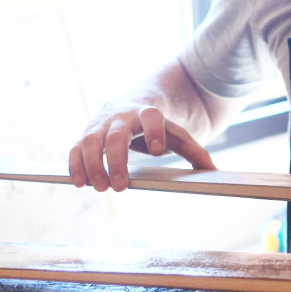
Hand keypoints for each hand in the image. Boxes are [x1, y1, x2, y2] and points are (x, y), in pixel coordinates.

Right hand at [68, 102, 216, 192]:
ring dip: (92, 165)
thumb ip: (194, 151)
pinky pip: (76, 147)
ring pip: (91, 140)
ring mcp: (102, 123)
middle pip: (116, 134)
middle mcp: (123, 115)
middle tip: (119, 187)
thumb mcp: (177, 134)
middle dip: (116, 160)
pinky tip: (79, 183)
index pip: (152, 117)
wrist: (132, 103)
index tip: (158, 151)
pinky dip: (75, 164)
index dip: (154, 132)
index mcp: (149, 113)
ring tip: (99, 188)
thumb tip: (215, 171)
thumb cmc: (157, 126)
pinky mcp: (87, 133)